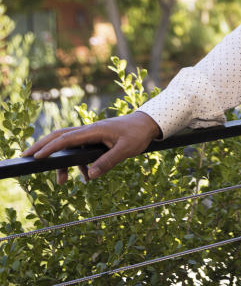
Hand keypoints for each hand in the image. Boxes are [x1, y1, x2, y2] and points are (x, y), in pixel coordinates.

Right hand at [21, 111, 160, 184]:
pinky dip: (77, 163)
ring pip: (68, 145)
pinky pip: (80, 150)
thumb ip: (108, 162)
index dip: (50, 148)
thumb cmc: (137, 135)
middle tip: (26, 157)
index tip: (36, 157)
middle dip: (42, 146)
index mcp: (94, 130)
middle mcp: (89, 130)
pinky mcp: (95, 139)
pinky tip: (84, 176)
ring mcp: (91, 134)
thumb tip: (89, 176)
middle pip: (59, 136)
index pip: (66, 138)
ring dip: (62, 162)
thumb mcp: (126, 150)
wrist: (147, 124)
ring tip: (60, 182)